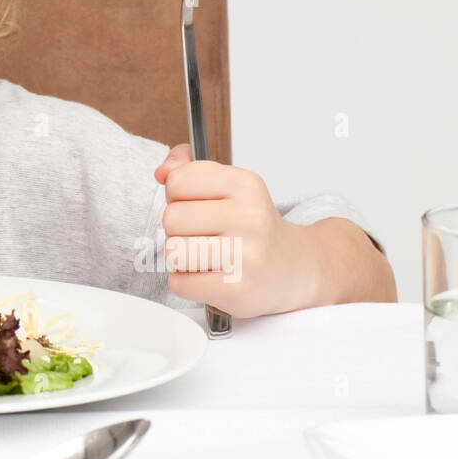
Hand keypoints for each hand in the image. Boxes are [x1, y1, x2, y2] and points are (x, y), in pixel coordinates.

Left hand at [152, 144, 312, 316]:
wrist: (296, 268)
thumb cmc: (253, 227)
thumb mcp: (229, 187)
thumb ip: (188, 169)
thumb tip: (161, 172)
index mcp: (244, 185)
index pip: (177, 181)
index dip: (176, 196)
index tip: (195, 205)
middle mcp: (249, 216)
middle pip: (171, 218)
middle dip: (177, 230)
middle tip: (201, 235)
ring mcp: (246, 254)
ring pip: (173, 251)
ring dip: (180, 258)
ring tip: (204, 257)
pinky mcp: (238, 288)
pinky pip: (180, 283)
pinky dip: (186, 283)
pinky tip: (208, 277)